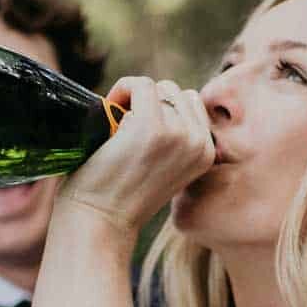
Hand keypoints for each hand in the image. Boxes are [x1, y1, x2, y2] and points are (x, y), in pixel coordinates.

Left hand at [55, 77, 213, 237]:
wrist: (100, 221)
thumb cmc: (122, 197)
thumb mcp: (165, 169)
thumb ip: (174, 141)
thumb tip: (163, 99)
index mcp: (206, 153)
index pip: (192, 105)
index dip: (163, 110)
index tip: (138, 129)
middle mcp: (198, 143)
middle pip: (176, 93)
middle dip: (150, 103)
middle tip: (123, 128)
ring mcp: (176, 134)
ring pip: (160, 88)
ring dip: (136, 99)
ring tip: (116, 125)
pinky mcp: (150, 126)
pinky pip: (140, 84)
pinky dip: (122, 90)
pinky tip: (109, 112)